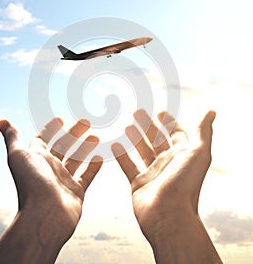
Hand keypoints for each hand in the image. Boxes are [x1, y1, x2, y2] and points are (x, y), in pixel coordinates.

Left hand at [0, 117, 102, 263]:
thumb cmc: (31, 183)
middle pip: (63, 146)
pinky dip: (93, 167)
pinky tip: (100, 157)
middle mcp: (49, 169)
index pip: (43, 139)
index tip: (61, 119)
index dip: (51, 129)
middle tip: (87, 122)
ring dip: (85, 147)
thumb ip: (12, 137)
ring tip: (96, 136)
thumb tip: (1, 122)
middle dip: (74, 133)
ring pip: (76, 160)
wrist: (45, 216)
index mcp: (37, 159)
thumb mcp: (19, 155)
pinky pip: (87, 177)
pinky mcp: (76, 193)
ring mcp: (63, 181)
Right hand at [112, 109, 222, 262]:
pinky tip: (115, 145)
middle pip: (156, 139)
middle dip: (147, 124)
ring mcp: (153, 173)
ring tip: (126, 126)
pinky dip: (121, 156)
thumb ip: (202, 131)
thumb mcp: (198, 152)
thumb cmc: (185, 184)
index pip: (176, 134)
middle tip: (136, 111)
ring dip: (135, 137)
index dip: (169, 122)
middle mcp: (168, 163)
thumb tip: (211, 112)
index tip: (159, 112)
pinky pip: (128, 166)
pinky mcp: (138, 184)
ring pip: (142, 150)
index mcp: (182, 155)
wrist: (168, 215)